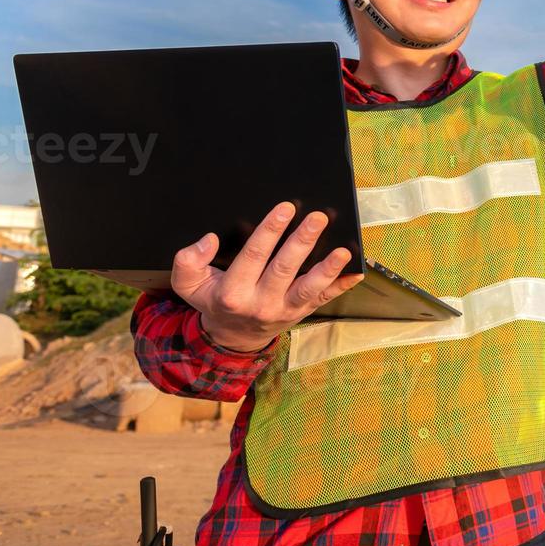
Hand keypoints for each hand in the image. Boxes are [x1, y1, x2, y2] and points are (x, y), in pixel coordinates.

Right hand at [170, 202, 363, 352]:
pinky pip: (324, 300)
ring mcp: (284, 310)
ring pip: (309, 288)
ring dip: (327, 268)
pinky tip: (356, 273)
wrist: (233, 337)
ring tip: (342, 250)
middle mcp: (261, 302)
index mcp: (233, 292)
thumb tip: (208, 240)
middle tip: (317, 218)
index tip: (285, 208)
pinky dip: (341, 286)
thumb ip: (189, 261)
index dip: (270, 231)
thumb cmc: (215, 300)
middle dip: (302, 242)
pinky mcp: (302, 312)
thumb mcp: (189, 285)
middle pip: (284, 268)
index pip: (254, 256)